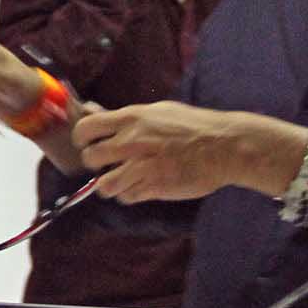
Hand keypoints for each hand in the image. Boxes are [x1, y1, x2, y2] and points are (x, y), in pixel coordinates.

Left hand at [74, 101, 243, 201]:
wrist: (224, 146)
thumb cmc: (193, 126)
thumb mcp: (158, 111)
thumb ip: (125, 117)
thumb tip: (92, 110)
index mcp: (131, 119)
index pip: (86, 128)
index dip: (82, 139)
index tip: (87, 144)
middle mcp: (131, 142)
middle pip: (90, 159)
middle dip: (96, 164)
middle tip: (109, 164)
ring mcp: (142, 166)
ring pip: (105, 185)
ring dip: (111, 185)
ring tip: (124, 180)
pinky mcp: (154, 187)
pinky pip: (127, 197)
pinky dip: (130, 195)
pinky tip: (142, 187)